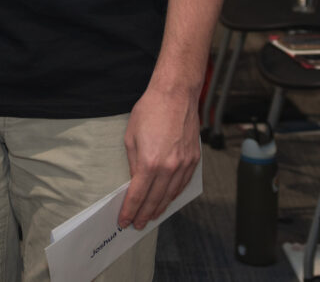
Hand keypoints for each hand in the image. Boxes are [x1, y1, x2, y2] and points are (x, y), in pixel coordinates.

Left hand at [118, 84, 199, 229]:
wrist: (175, 95)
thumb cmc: (150, 111)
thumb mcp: (131, 137)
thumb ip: (133, 163)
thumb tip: (135, 181)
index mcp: (150, 162)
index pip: (138, 195)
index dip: (130, 210)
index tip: (124, 220)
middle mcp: (169, 167)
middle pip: (155, 199)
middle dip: (144, 214)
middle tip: (137, 224)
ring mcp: (184, 165)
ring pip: (171, 195)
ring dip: (160, 208)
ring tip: (151, 216)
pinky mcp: (194, 160)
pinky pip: (183, 184)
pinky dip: (174, 195)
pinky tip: (167, 199)